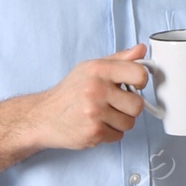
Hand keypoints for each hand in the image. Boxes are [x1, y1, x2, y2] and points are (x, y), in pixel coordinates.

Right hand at [28, 43, 149, 152]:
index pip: (138, 74)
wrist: (44, 117)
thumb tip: (141, 49)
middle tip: (113, 104)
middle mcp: (96, 90)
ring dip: (119, 122)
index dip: (141, 81)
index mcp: (98, 70)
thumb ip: (119, 60)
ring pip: (129, 123)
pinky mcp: (94, 133)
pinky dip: (109, 133)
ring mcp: (95, 113)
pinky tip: (96, 125)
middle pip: (137, 105)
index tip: (135, 85)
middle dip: (128, 107)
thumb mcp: (90, 69)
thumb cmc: (69, 93)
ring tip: (102, 115)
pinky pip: (118, 136)